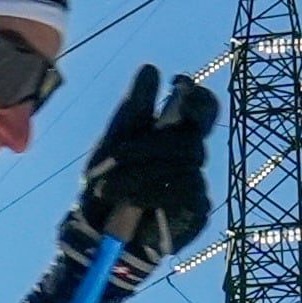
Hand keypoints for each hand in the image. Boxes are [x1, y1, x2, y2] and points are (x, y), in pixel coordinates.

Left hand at [73, 65, 215, 276]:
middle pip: (189, 141)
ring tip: (107, 188)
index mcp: (174, 136)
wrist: (97, 234)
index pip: (204, 110)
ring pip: (181, 169)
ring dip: (139, 175)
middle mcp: (191, 160)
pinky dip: (148, 196)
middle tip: (113, 157)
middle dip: (147, 147)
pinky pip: (180, 196)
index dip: (199, 98)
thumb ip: (134, 108)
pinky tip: (129, 203)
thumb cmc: (108, 182)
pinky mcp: (196, 214)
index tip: (179, 85)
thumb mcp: (113, 142)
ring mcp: (197, 187)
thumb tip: (151, 68)